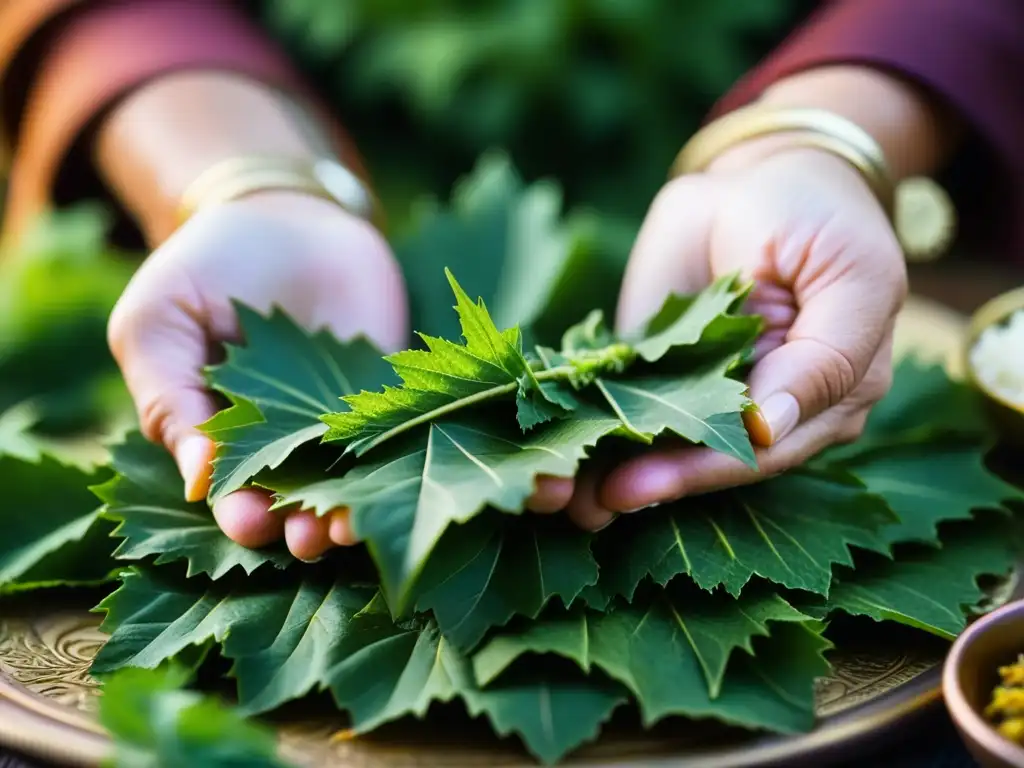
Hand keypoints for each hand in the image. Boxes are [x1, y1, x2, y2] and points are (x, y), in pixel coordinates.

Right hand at [107, 192, 408, 559]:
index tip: (252, 523)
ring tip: (351, 524)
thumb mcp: (158, 321)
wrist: (287, 210)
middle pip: (296, 497)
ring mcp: (343, 419)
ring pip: (350, 478)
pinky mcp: (392, 394)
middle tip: (309, 538)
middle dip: (300, 525)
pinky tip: (398, 474)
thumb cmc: (208, 264)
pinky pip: (400, 434)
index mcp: (221, 434)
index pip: (231, 490)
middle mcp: (286, 439)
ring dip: (351, 507)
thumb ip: (167, 399)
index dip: (240, 511)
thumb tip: (199, 479)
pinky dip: (401, 457)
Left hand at [551, 143, 907, 529]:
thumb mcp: (850, 277)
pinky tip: (559, 463)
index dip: (702, 471)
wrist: (764, 181)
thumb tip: (769, 431)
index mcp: (825, 403)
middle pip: (709, 464)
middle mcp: (771, 419)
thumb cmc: (818, 222)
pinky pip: (631, 409)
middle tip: (594, 502)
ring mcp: (714, 400)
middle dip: (651, 483)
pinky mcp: (666, 378)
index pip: (760, 452)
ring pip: (667, 448)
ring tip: (562, 496)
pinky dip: (595, 434)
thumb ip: (825, 360)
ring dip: (614, 473)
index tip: (644, 484)